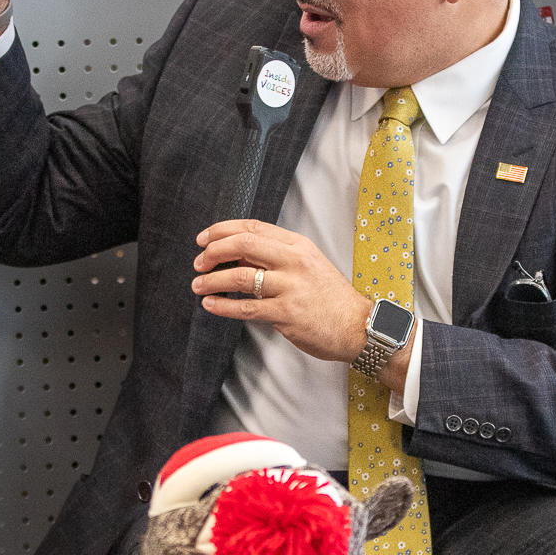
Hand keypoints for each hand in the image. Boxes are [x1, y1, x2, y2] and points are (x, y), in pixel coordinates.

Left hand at [192, 218, 382, 365]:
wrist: (357, 326)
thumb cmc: (330, 297)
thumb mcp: (308, 265)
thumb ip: (276, 257)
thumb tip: (234, 254)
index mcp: (298, 245)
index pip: (253, 227)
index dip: (222, 231)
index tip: (204, 239)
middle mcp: (294, 262)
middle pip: (243, 245)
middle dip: (213, 252)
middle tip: (199, 262)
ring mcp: (290, 288)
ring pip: (240, 277)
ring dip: (212, 281)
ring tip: (198, 285)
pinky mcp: (286, 314)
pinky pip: (246, 308)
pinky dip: (222, 306)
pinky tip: (210, 304)